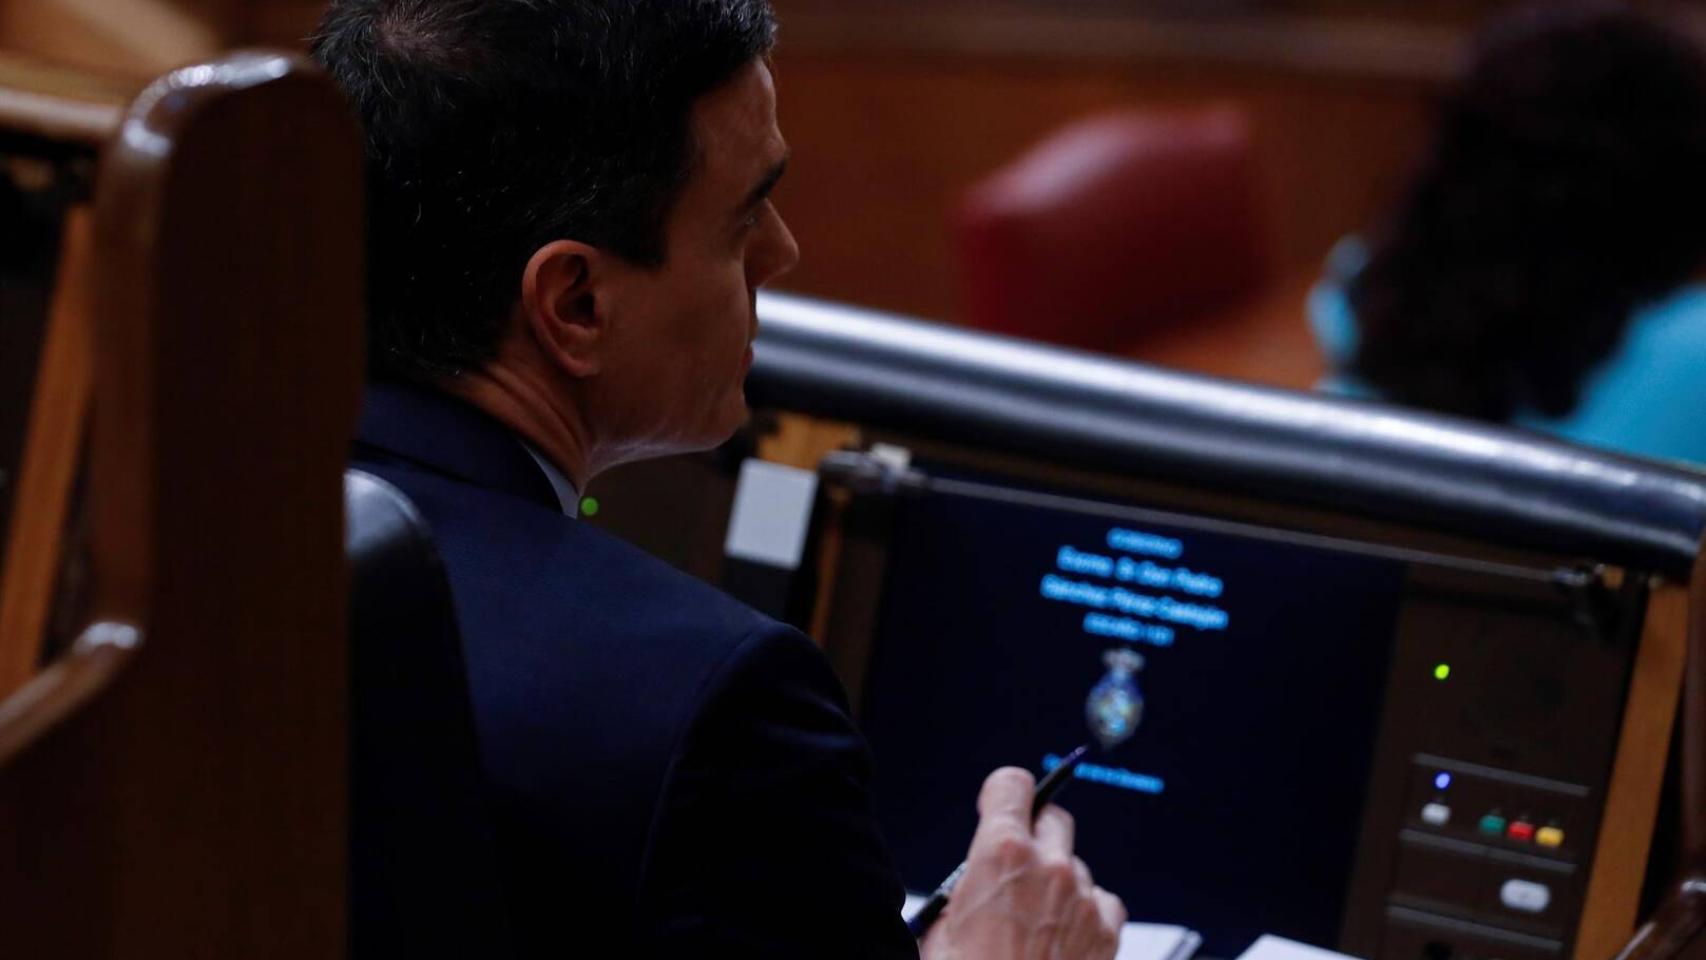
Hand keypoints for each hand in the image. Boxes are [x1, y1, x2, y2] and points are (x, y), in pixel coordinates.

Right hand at [921, 767, 1125, 959]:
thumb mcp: (941, 929)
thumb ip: (964, 890)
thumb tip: (972, 883)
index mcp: (1000, 853)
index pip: (1012, 784)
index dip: (1004, 794)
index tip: (1000, 807)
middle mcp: (1050, 866)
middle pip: (1053, 818)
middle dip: (1036, 835)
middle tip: (1017, 866)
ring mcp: (1084, 898)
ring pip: (1077, 866)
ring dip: (1059, 882)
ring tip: (1034, 924)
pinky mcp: (1107, 931)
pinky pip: (1102, 901)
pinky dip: (1086, 913)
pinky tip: (1062, 939)